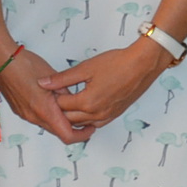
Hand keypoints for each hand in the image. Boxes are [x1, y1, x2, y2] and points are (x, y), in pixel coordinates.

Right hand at [0, 43, 83, 143]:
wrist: (2, 60)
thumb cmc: (25, 65)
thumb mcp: (53, 77)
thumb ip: (65, 93)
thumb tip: (73, 102)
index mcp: (44, 110)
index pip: (67, 135)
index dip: (82, 135)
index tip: (90, 128)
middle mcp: (33, 117)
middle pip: (58, 132)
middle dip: (73, 127)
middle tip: (84, 119)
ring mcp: (25, 115)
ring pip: (48, 125)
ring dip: (59, 120)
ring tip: (68, 106)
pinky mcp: (20, 110)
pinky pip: (38, 118)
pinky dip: (48, 115)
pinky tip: (51, 101)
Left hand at [47, 38, 171, 133]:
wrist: (143, 65)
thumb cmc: (117, 63)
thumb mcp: (85, 68)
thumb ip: (62, 78)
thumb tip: (43, 83)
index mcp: (87, 102)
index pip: (60, 106)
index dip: (52, 97)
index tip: (48, 89)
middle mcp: (96, 114)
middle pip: (69, 118)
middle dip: (59, 108)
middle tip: (54, 95)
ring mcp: (107, 116)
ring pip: (82, 123)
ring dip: (72, 115)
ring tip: (67, 101)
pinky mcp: (115, 114)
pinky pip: (95, 123)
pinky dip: (86, 118)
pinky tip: (83, 108)